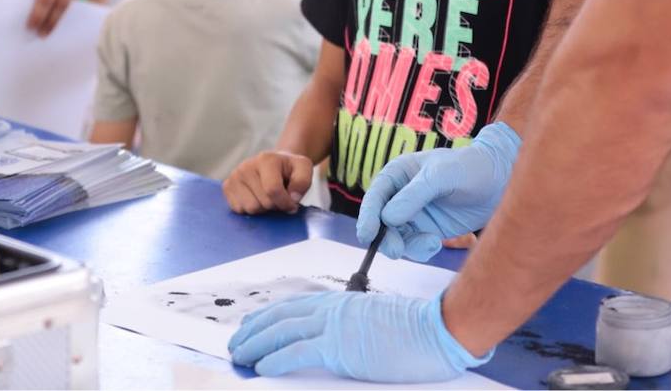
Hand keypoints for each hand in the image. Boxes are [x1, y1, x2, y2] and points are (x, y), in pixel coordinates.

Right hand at [223, 151, 313, 213]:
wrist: (274, 164)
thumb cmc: (289, 169)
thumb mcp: (304, 169)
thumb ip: (303, 182)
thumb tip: (292, 198)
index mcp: (266, 159)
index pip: (273, 190)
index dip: (285, 203)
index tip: (292, 204)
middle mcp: (246, 166)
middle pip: (262, 203)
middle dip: (274, 206)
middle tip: (279, 197)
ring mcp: (234, 176)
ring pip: (250, 208)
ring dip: (262, 209)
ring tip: (267, 196)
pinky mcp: (227, 186)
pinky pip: (238, 210)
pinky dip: (250, 209)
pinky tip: (256, 197)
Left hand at [228, 292, 489, 381]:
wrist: (435, 329)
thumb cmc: (413, 329)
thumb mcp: (373, 320)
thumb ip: (348, 325)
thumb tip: (329, 340)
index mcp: (340, 303)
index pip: (292, 306)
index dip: (267, 317)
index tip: (250, 326)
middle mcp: (332, 309)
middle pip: (281, 317)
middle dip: (253, 330)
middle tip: (235, 344)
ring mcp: (335, 327)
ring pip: (282, 332)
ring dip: (256, 344)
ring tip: (240, 355)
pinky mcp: (340, 346)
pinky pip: (298, 352)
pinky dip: (276, 359)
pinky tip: (262, 367)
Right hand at [357, 122, 520, 261]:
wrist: (500, 181)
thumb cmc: (471, 168)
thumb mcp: (442, 175)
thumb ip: (414, 195)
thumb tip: (387, 218)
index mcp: (399, 173)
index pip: (376, 196)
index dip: (368, 216)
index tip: (368, 235)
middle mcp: (401, 195)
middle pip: (381, 221)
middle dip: (386, 237)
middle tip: (397, 250)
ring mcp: (414, 214)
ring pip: (397, 237)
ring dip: (407, 246)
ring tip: (430, 244)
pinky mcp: (428, 229)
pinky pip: (414, 245)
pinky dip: (420, 250)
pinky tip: (435, 245)